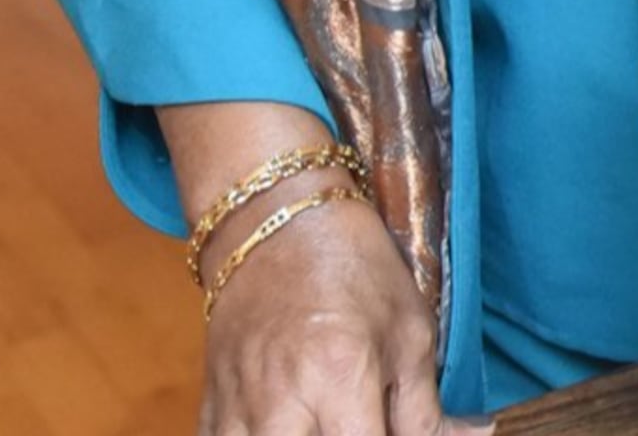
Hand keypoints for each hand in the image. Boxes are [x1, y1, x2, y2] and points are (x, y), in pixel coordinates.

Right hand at [199, 193, 485, 435]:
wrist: (276, 222)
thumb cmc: (354, 268)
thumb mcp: (411, 331)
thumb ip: (427, 409)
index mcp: (339, 376)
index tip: (398, 433)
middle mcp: (281, 402)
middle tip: (365, 424)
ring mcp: (238, 407)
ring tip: (330, 422)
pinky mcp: (209, 405)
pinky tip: (292, 426)